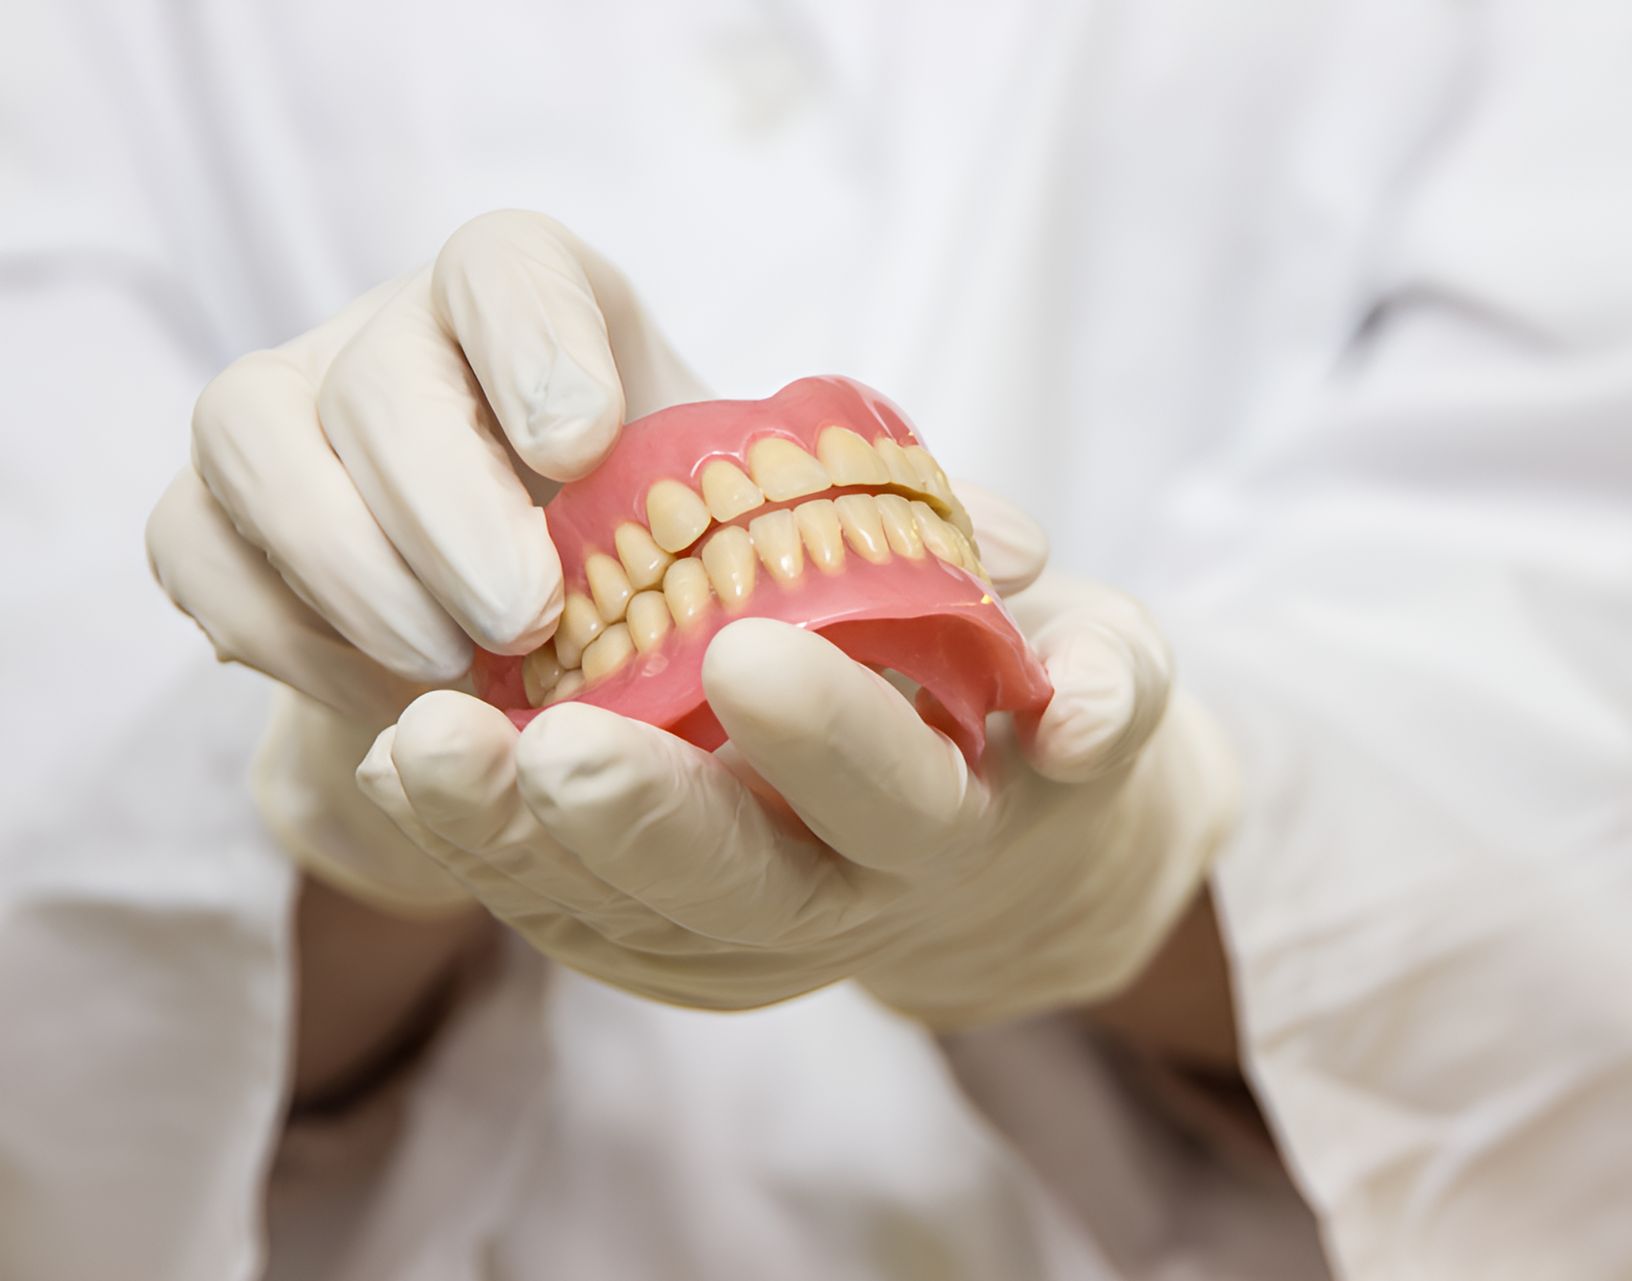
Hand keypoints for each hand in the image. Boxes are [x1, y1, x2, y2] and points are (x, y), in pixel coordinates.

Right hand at [146, 211, 704, 910]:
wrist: (531, 642)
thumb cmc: (650, 565)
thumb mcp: (725, 524)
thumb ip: (761, 516)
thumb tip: (857, 552)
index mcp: (533, 310)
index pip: (508, 266)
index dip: (535, 347)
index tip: (582, 450)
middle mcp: (396, 335)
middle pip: (379, 373)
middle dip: (447, 506)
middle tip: (524, 622)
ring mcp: (284, 410)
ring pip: (254, 438)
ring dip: (350, 569)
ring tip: (447, 674)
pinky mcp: (209, 507)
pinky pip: (194, 547)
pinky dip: (283, 635)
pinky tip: (384, 700)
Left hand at [358, 496, 1241, 1026]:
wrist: (978, 829)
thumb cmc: (1021, 700)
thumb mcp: (1106, 666)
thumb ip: (1108, 674)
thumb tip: (1081, 714)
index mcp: (948, 828)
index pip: (893, 801)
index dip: (830, 740)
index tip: (749, 646)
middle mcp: (839, 908)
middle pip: (737, 891)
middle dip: (644, 820)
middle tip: (556, 741)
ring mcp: (734, 939)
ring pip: (619, 915)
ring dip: (515, 840)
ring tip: (427, 745)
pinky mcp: (651, 941)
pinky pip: (557, 909)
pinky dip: (475, 848)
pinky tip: (402, 765)